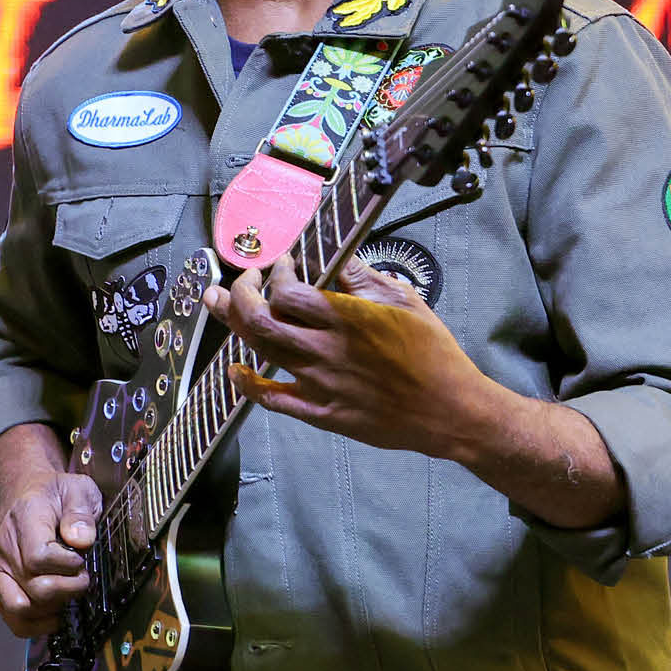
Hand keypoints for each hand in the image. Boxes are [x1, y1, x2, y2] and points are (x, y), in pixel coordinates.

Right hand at [0, 467, 102, 637]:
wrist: (26, 495)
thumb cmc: (57, 495)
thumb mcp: (78, 490)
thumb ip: (81, 513)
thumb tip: (81, 540)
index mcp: (23, 521)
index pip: (39, 558)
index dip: (68, 565)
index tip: (81, 559)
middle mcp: (2, 549)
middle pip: (34, 590)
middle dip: (68, 589)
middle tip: (83, 578)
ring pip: (20, 610)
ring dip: (53, 609)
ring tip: (69, 594)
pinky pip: (12, 619)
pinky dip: (37, 624)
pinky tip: (56, 612)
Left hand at [203, 255, 490, 461]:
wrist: (449, 410)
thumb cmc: (435, 354)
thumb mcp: (407, 303)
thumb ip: (366, 279)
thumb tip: (338, 258)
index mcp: (346, 318)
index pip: (287, 289)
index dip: (275, 273)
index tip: (280, 264)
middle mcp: (324, 349)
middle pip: (259, 318)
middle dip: (240, 293)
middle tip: (243, 280)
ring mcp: (319, 384)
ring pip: (260, 351)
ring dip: (233, 324)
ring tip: (220, 304)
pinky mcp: (322, 412)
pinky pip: (272, 399)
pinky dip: (247, 383)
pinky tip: (235, 370)